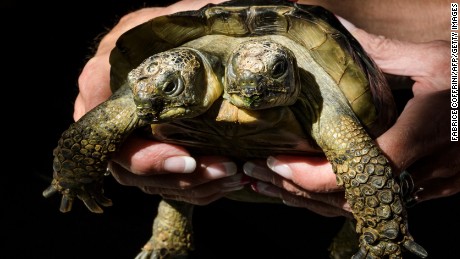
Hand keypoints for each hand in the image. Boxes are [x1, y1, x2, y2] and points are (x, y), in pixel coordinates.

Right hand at [75, 0, 246, 204]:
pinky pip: (165, 183)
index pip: (110, 138)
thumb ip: (188, 21)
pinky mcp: (148, 151)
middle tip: (223, 169)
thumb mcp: (179, 17)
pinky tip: (226, 180)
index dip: (146, 159)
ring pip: (150, 183)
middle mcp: (107, 117)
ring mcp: (126, 138)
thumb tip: (223, 23)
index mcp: (101, 83)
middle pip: (130, 170)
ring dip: (194, 186)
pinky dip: (196, 188)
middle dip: (180, 177)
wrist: (173, 41)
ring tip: (232, 174)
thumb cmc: (174, 27)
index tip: (188, 159)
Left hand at [244, 17, 456, 216]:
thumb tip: (329, 24)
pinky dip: (335, 201)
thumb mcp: (432, 57)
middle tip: (255, 176)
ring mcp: (428, 187)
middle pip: (346, 199)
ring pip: (357, 208)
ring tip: (268, 186)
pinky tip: (306, 192)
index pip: (353, 173)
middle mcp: (423, 172)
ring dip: (309, 200)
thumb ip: (378, 49)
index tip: (273, 161)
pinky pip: (374, 205)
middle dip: (295, 190)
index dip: (309, 175)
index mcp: (422, 137)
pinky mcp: (429, 190)